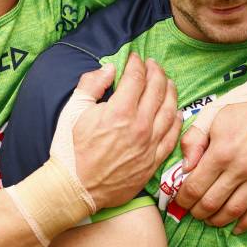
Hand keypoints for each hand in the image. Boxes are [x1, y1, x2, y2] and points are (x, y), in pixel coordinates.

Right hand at [59, 53, 179, 209]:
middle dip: (156, 72)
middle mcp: (139, 127)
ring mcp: (149, 146)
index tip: (135, 58)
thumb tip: (109, 69)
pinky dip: (176, 120)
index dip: (137, 63)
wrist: (75, 188)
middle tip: (153, 65)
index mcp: (119, 112)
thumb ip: (91, 84)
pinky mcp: (153, 162)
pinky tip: (175, 112)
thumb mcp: (73, 110)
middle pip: (157, 90)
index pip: (137, 78)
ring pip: (170, 111)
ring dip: (171, 92)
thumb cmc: (70, 149)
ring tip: (168, 82)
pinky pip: (172, 136)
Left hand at [175, 95, 246, 232]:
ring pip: (234, 211)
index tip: (178, 201)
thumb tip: (185, 168)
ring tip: (209, 219)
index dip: (183, 199)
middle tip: (191, 212)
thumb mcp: (211, 113)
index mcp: (220, 151)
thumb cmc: (243, 103)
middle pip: (212, 203)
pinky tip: (235, 228)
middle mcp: (240, 168)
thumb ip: (193, 140)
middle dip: (197, 212)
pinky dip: (246, 223)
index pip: (195, 187)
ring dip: (218, 220)